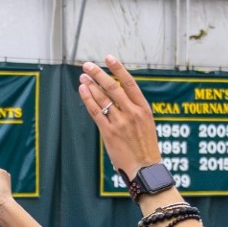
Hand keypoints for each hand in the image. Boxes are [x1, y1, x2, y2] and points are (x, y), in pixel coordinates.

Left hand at [77, 55, 161, 182]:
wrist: (145, 168)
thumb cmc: (145, 147)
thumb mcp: (145, 124)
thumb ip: (133, 109)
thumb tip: (117, 95)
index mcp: (143, 109)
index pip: (129, 83)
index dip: (118, 69)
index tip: (109, 58)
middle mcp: (132, 113)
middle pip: (112, 87)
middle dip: (98, 74)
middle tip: (88, 65)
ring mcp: (120, 122)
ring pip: (102, 98)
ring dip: (90, 85)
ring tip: (83, 77)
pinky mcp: (109, 133)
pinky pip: (96, 112)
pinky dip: (88, 99)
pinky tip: (82, 90)